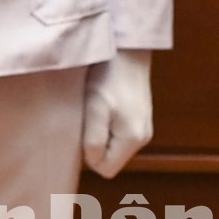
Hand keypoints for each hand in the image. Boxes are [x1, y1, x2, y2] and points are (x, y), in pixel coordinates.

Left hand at [82, 50, 152, 178]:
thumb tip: (92, 163)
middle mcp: (142, 138)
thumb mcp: (95, 109)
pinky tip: (97, 105)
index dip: (87, 156)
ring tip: (89, 111)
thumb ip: (94, 140)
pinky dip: (104, 124)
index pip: (105, 169)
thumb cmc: (108, 77)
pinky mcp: (137, 115)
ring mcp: (141, 126)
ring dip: (97, 133)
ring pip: (112, 145)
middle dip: (92, 146)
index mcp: (133, 140)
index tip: (76, 132)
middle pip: (110, 158)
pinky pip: (116, 131)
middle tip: (80, 121)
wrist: (126, 49)